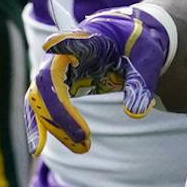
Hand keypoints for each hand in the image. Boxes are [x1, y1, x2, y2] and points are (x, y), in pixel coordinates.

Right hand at [25, 7, 175, 155]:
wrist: (127, 38)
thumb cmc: (136, 42)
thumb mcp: (147, 55)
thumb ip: (140, 81)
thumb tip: (134, 113)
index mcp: (89, 38)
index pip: (72, 41)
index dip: (61, 44)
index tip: (50, 45)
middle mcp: (64, 54)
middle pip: (48, 81)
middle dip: (58, 111)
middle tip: (82, 137)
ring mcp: (57, 71)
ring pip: (39, 98)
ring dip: (53, 125)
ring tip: (78, 147)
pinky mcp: (58, 86)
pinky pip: (43, 107)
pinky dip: (44, 126)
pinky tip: (39, 148)